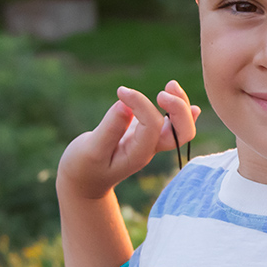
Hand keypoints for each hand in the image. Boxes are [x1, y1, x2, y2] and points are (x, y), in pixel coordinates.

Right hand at [57, 80, 199, 199]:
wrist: (85, 182)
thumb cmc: (84, 167)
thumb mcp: (91, 149)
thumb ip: (109, 129)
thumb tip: (124, 104)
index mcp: (139, 154)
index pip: (153, 125)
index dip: (141, 104)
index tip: (121, 92)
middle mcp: (150, 149)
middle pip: (183, 132)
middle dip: (179, 109)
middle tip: (162, 92)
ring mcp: (151, 142)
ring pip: (182, 127)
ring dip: (182, 105)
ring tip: (171, 85)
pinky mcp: (146, 134)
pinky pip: (172, 123)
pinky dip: (178, 108)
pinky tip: (175, 93)